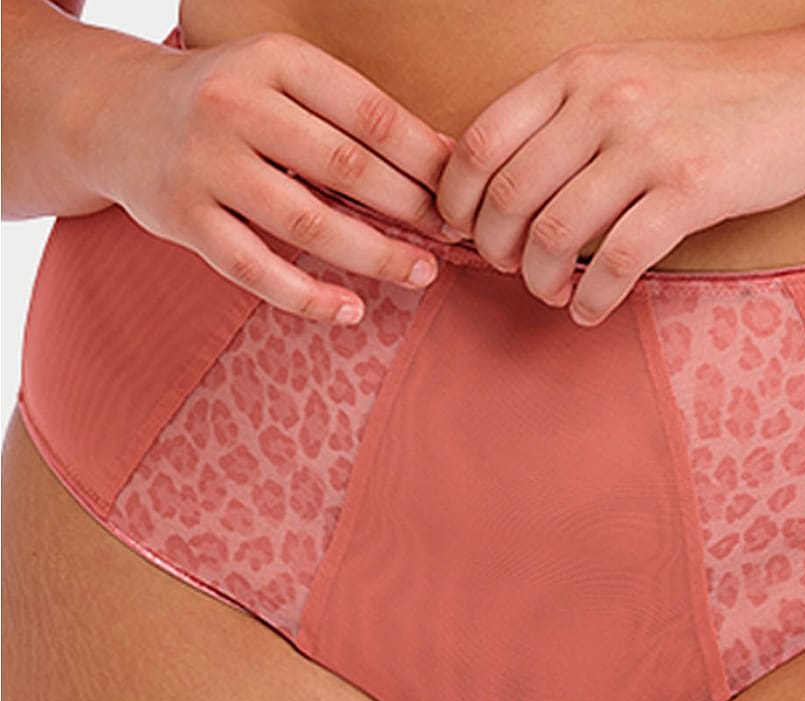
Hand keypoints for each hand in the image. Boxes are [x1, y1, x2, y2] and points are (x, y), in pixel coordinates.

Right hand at [81, 30, 458, 323]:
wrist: (117, 114)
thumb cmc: (229, 103)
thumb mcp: (283, 81)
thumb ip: (348, 114)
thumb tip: (444, 159)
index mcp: (275, 61)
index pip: (370, 114)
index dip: (425, 160)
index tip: (462, 193)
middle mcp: (237, 106)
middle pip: (347, 170)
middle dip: (410, 210)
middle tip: (452, 239)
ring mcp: (206, 164)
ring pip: (307, 224)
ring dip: (374, 255)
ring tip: (420, 273)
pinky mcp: (184, 217)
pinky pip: (256, 269)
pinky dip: (308, 297)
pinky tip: (350, 310)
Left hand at [435, 32, 804, 324]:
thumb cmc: (715, 91)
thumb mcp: (628, 73)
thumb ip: (567, 113)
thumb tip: (502, 179)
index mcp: (579, 71)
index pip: (482, 141)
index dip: (457, 199)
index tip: (460, 231)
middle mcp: (606, 101)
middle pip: (510, 195)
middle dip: (496, 248)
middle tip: (509, 269)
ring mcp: (649, 145)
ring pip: (556, 233)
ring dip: (541, 279)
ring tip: (551, 292)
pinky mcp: (692, 190)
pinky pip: (617, 262)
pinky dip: (593, 299)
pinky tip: (590, 310)